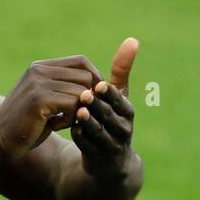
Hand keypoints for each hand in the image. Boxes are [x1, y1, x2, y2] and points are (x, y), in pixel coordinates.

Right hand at [0, 55, 101, 162]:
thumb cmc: (26, 127)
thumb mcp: (46, 102)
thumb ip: (64, 90)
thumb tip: (98, 85)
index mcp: (40, 67)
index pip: (81, 61)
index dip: (94, 79)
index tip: (92, 100)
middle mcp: (39, 69)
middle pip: (86, 75)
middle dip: (88, 98)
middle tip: (75, 115)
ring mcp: (38, 82)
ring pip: (82, 91)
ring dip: (78, 111)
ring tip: (62, 122)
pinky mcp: (40, 99)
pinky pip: (74, 105)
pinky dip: (70, 119)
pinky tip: (55, 126)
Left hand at [71, 37, 137, 178]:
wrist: (110, 159)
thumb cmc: (112, 118)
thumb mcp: (118, 97)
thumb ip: (121, 70)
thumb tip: (132, 40)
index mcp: (127, 112)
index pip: (121, 101)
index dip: (111, 94)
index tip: (100, 84)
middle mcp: (123, 130)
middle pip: (111, 118)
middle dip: (99, 107)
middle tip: (85, 94)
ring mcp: (112, 147)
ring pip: (100, 134)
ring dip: (89, 123)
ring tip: (77, 112)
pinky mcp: (98, 159)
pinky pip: (88, 148)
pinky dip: (80, 138)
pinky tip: (68, 127)